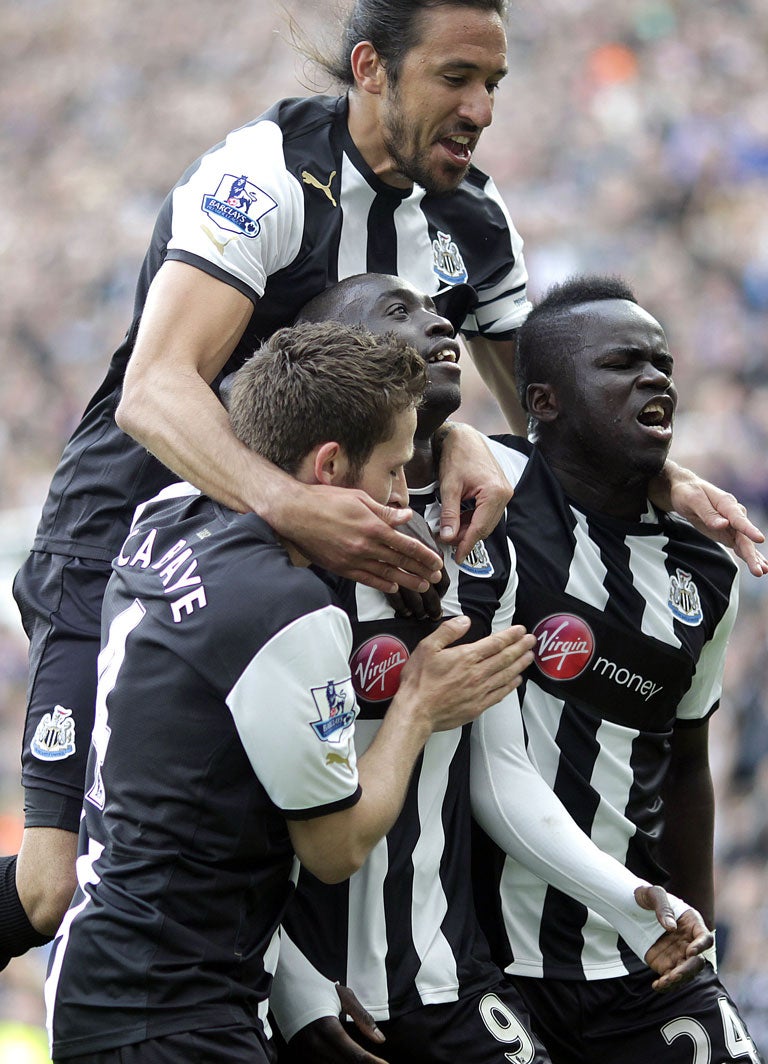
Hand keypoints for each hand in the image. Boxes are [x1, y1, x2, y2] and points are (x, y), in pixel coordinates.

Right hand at [276, 483, 444, 594]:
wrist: (295, 513)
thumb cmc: (326, 500)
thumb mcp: (359, 498)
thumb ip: (385, 511)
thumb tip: (406, 516)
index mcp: (374, 527)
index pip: (408, 546)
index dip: (425, 556)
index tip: (437, 563)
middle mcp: (366, 546)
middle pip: (401, 562)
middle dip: (421, 571)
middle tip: (436, 579)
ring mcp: (353, 559)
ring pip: (387, 574)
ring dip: (407, 582)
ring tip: (422, 587)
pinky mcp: (341, 567)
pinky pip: (366, 579)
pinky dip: (382, 584)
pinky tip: (393, 588)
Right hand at [284, 983, 385, 1063]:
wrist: (286, 983)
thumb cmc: (318, 987)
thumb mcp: (344, 996)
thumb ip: (363, 1019)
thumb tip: (380, 1040)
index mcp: (327, 1028)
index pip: (354, 1055)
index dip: (372, 1063)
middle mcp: (315, 1044)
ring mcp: (306, 1051)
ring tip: (365, 1062)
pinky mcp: (300, 1054)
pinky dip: (337, 1063)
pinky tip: (347, 1060)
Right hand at [397, 619, 535, 731]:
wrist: (416, 711)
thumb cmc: (419, 680)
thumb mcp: (427, 647)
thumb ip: (448, 631)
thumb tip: (465, 621)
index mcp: (466, 657)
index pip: (495, 643)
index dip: (510, 635)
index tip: (521, 630)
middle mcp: (477, 673)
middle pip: (505, 658)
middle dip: (520, 647)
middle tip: (532, 640)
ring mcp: (480, 691)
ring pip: (506, 675)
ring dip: (520, 664)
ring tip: (530, 657)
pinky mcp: (478, 706)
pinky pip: (500, 693)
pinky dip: (511, 685)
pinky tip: (516, 680)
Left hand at [436, 424, 511, 564]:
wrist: (464, 436)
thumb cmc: (456, 455)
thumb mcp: (449, 487)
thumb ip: (449, 514)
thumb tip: (447, 537)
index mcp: (495, 493)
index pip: (480, 527)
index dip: (466, 545)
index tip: (457, 558)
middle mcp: (504, 494)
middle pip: (485, 527)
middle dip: (466, 537)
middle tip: (447, 544)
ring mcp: (504, 492)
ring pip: (486, 521)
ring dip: (469, 529)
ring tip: (449, 532)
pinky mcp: (499, 491)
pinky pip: (486, 512)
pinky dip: (473, 519)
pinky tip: (458, 521)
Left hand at [636, 886, 712, 992]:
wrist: (630, 905)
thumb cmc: (647, 897)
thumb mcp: (654, 894)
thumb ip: (663, 908)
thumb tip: (671, 928)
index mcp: (692, 923)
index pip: (705, 938)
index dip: (701, 946)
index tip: (690, 951)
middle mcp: (689, 941)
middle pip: (698, 961)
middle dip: (688, 969)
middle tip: (674, 975)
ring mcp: (678, 954)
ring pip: (685, 972)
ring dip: (677, 980)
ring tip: (663, 982)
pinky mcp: (666, 963)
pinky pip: (670, 977)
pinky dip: (666, 984)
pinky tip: (657, 986)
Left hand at [652, 463, 767, 576]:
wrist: (686, 491)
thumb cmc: (688, 492)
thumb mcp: (693, 500)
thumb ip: (708, 513)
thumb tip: (723, 524)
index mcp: (727, 504)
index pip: (739, 519)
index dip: (749, 529)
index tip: (759, 539)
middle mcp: (734, 514)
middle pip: (744, 536)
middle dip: (752, 553)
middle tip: (759, 569)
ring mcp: (733, 525)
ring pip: (745, 543)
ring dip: (753, 558)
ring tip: (763, 571)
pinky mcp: (728, 533)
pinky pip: (740, 546)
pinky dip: (749, 556)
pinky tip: (759, 566)